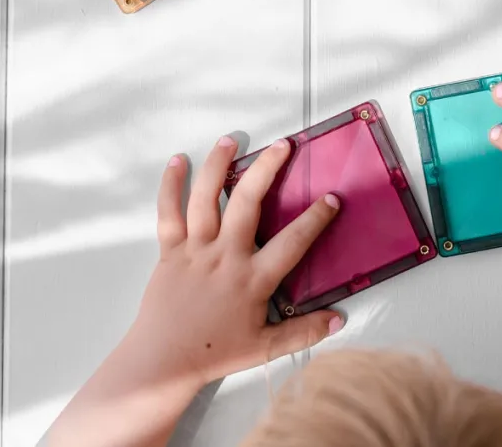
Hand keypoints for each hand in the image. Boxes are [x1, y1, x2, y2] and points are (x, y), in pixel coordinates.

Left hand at [126, 136, 342, 388]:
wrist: (161, 362)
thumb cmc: (215, 352)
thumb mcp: (265, 349)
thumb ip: (304, 332)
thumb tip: (340, 320)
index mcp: (252, 278)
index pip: (292, 242)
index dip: (315, 218)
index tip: (331, 197)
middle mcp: (224, 256)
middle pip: (247, 203)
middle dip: (267, 169)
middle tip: (283, 144)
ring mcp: (195, 249)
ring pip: (205, 198)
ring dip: (218, 165)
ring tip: (231, 139)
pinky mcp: (169, 250)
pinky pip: (168, 212)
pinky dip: (170, 184)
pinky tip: (178, 160)